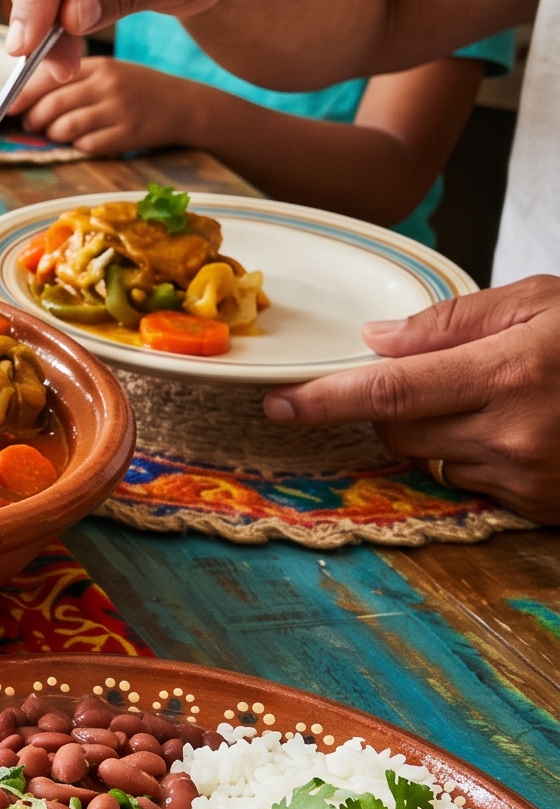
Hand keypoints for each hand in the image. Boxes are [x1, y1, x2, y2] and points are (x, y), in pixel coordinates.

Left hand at [9, 57, 208, 154]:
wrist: (186, 106)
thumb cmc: (138, 90)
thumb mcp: (109, 72)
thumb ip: (73, 80)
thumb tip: (25, 97)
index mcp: (99, 65)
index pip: (50, 77)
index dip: (23, 95)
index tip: (10, 106)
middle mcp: (108, 85)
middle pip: (52, 105)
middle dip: (34, 119)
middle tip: (32, 124)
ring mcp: (119, 110)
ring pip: (65, 127)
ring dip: (54, 134)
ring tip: (56, 132)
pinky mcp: (128, 135)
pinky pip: (87, 145)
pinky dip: (79, 146)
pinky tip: (85, 139)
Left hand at [262, 277, 559, 521]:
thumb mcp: (540, 301)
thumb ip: (451, 321)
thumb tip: (374, 342)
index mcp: (510, 373)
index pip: (387, 391)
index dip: (323, 400)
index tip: (275, 404)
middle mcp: (515, 433)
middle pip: (397, 428)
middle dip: (393, 403)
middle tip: (439, 375)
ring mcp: (529, 476)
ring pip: (429, 458)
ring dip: (439, 430)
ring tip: (501, 399)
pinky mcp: (540, 507)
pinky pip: (469, 482)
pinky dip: (476, 456)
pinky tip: (522, 430)